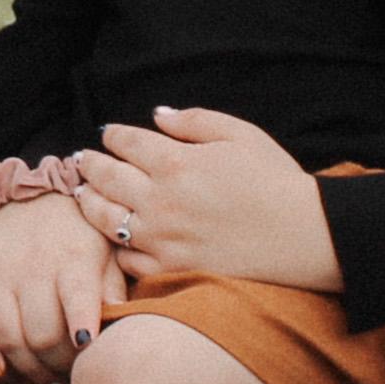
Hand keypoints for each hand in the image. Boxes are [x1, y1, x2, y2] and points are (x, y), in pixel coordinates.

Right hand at [0, 192, 122, 383]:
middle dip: (60, 366)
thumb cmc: (81, 236)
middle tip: (74, 379)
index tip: (87, 350)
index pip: (76, 297)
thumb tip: (119, 331)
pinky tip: (1, 372)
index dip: (81, 328)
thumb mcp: (107, 253)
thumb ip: (113, 291)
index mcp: (73, 257)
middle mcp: (31, 264)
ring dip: (30, 371)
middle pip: (41, 333)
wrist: (35, 197)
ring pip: (8, 337)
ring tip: (51, 383)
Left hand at [80, 107, 339, 290]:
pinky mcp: (170, 268)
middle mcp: (159, 200)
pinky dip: (115, 246)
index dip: (113, 136)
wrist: (303, 235)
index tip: (107, 135)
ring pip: (104, 219)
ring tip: (83, 195)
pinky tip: (112, 238)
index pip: (126, 142)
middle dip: (90, 165)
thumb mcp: (240, 135)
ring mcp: (160, 237)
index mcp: (175, 161)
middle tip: (81, 161)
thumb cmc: (276, 180)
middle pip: (105, 178)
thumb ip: (194, 121)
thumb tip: (157, 114)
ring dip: (89, 203)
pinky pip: (126, 259)